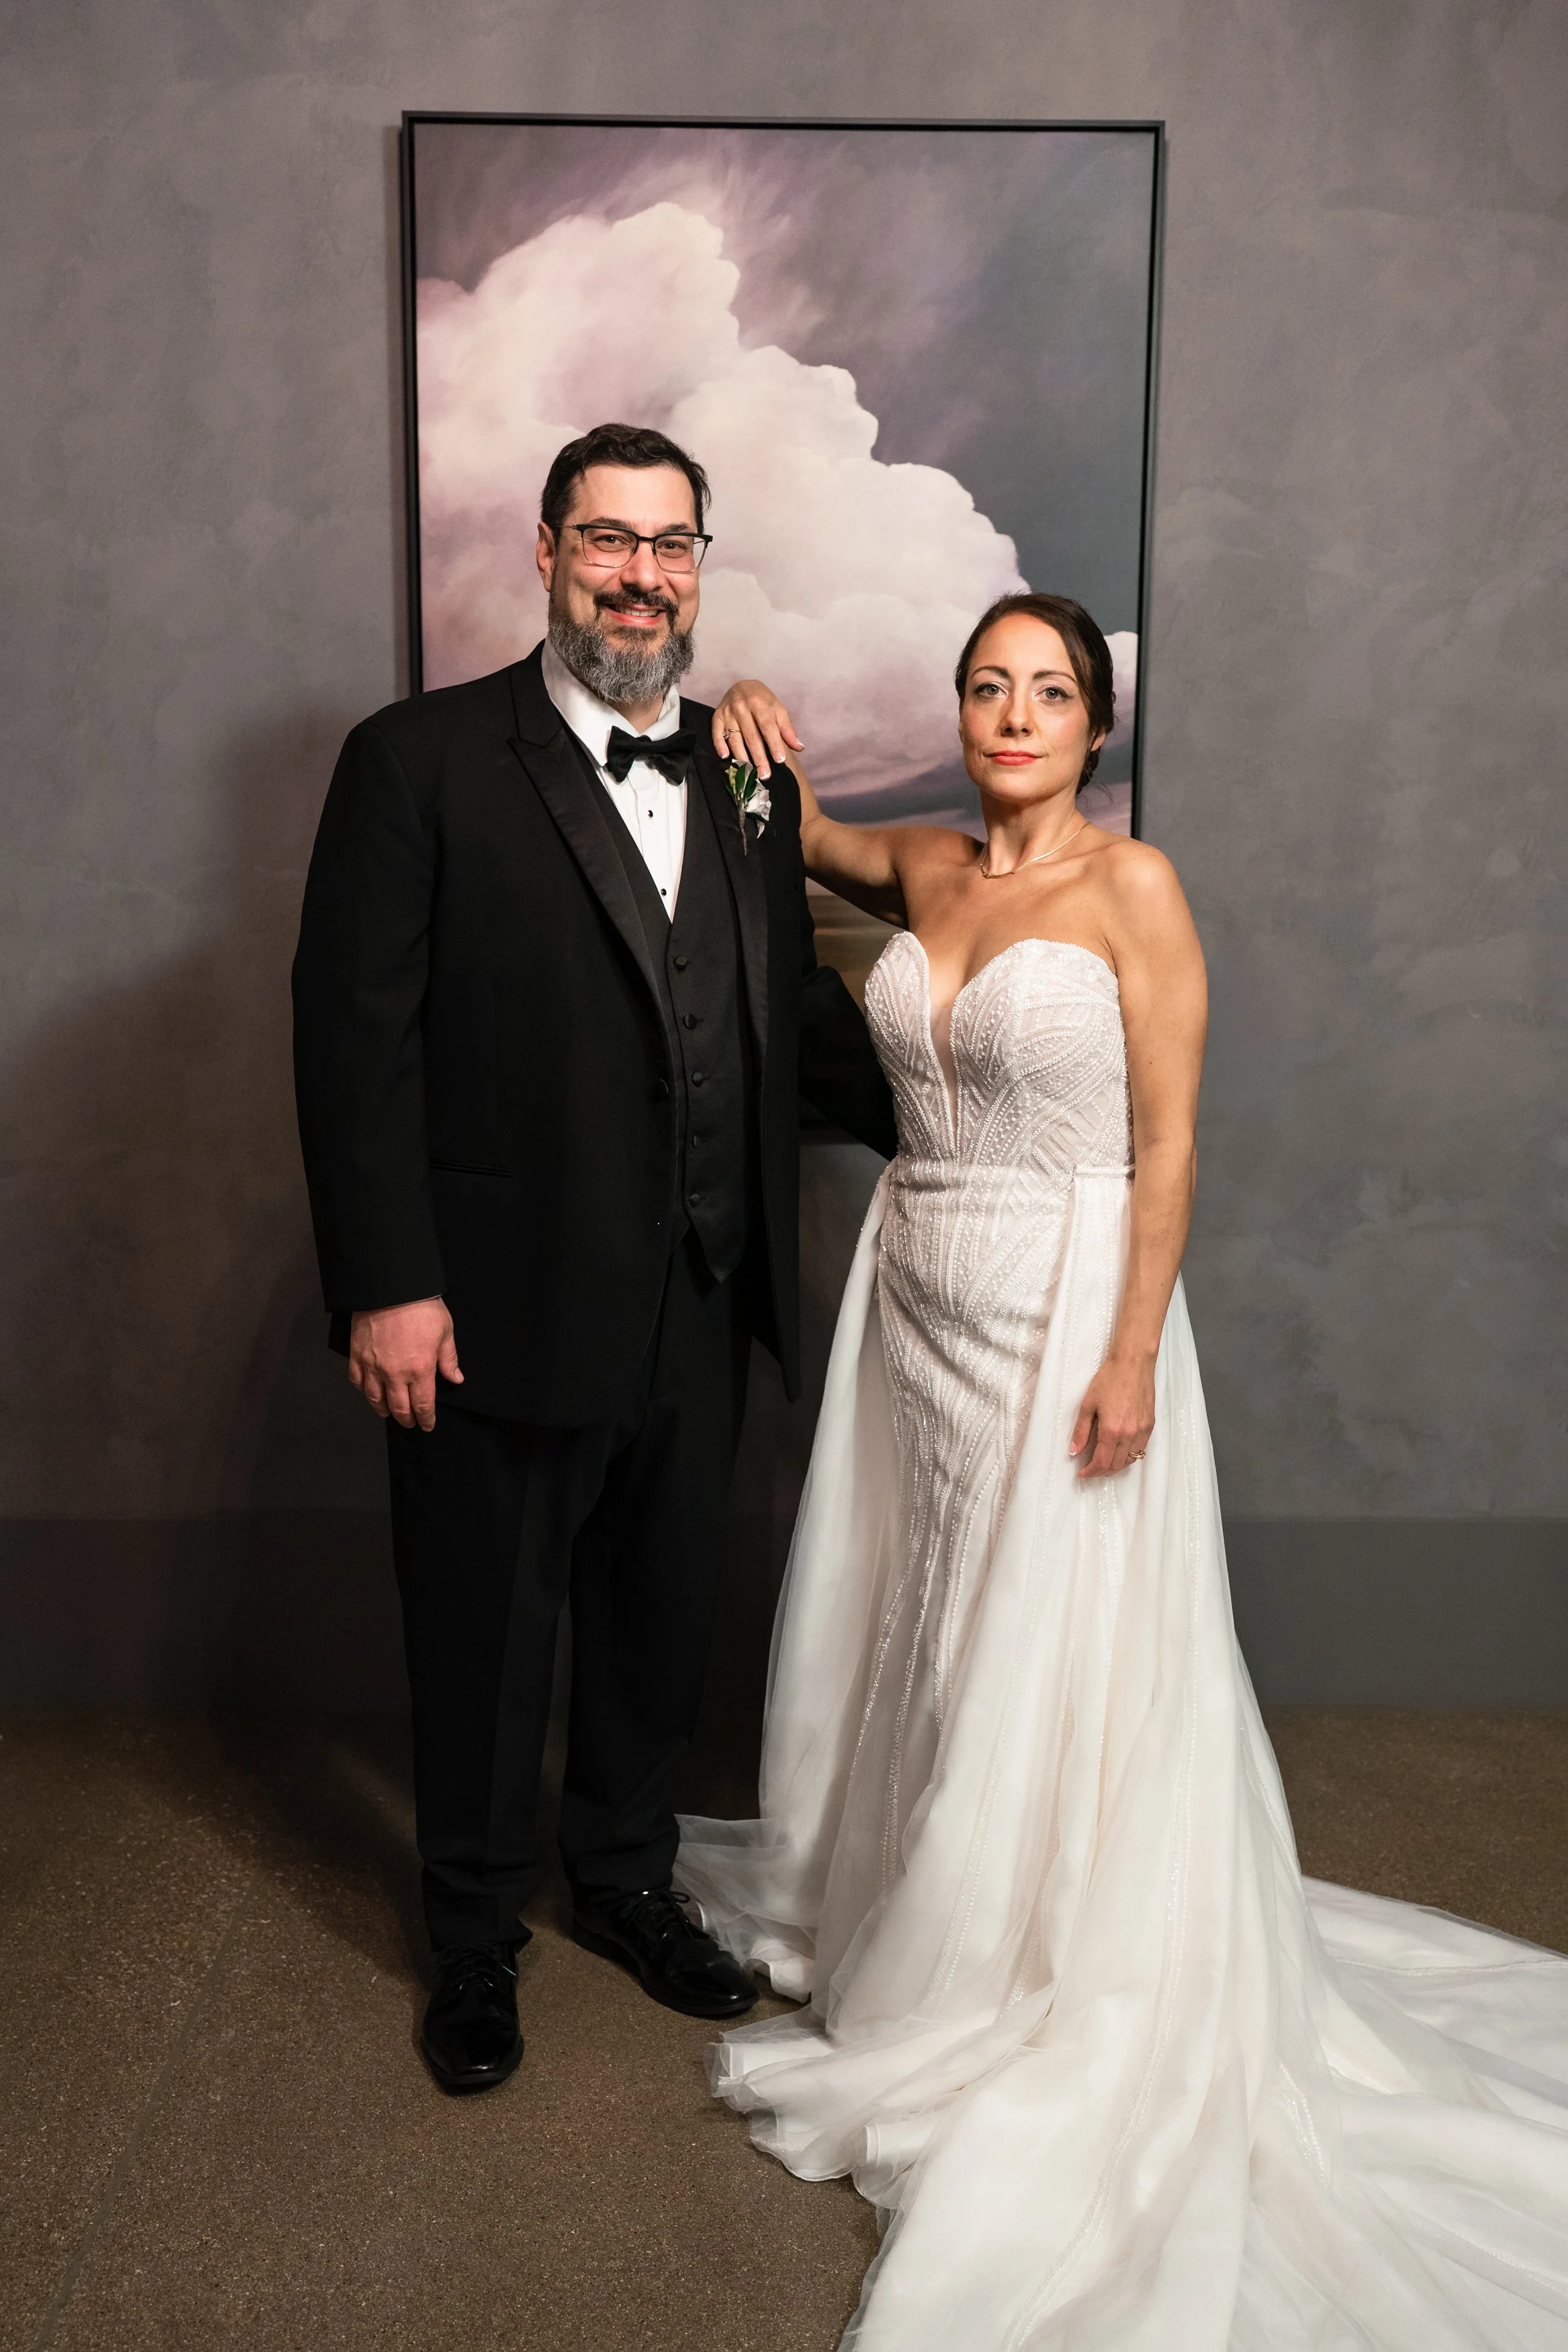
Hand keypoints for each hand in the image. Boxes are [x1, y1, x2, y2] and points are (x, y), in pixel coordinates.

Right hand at [348, 1297, 461, 1431]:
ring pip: (375, 1399)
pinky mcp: (357, 1355)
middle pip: (399, 1408)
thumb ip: (448, 1359)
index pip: (423, 1405)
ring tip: (389, 1412)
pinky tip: (369, 1392)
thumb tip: (456, 1379)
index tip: (427, 1425)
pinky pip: (357, 1381)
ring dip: (383, 1410)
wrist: (391, 1287)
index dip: (425, 1419)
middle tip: (410, 1422)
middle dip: (406, 1419)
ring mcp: (373, 1366)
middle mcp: (395, 1374)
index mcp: (420, 1369)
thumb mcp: (445, 1332)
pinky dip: (364, 1390)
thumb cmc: (422, 1307)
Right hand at [711, 679, 803, 779]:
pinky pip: (716, 732)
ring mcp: (728, 711)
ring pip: (734, 737)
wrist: (742, 686)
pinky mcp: (717, 716)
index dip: (774, 744)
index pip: (768, 727)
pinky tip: (725, 756)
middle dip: (758, 757)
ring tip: (749, 772)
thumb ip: (787, 729)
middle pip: (751, 736)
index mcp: (760, 703)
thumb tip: (799, 747)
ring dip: (741, 756)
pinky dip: (719, 744)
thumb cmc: (763, 701)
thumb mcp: (778, 710)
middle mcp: (742, 706)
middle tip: (765, 775)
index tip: (780, 760)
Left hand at [1069, 1353, 1153, 1478]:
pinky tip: (1119, 1451)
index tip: (1081, 1473)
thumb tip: (1073, 1451)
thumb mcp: (1088, 1404)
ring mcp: (1142, 1431)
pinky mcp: (1150, 1425)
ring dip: (1115, 1466)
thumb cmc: (1108, 1380)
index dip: (1090, 1472)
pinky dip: (1128, 1456)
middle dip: (1101, 1472)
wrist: (1133, 1364)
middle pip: (1116, 1466)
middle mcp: (1129, 1435)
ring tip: (1103, 1463)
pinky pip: (1140, 1449)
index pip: (1101, 1463)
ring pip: (1130, 1460)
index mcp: (1112, 1431)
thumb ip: (1081, 1431)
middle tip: (1090, 1470)